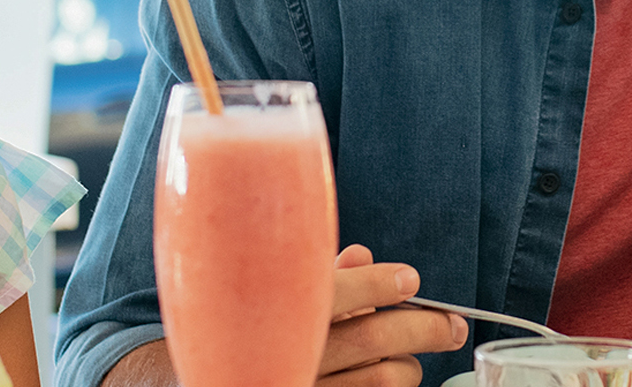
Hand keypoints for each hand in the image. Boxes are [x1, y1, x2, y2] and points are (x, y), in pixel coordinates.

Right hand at [106, 246, 469, 386]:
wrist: (178, 381)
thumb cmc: (232, 327)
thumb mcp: (262, 293)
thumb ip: (316, 279)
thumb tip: (364, 257)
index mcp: (271, 311)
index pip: (337, 293)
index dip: (382, 284)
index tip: (410, 279)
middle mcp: (284, 355)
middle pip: (375, 341)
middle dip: (426, 329)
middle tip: (453, 326)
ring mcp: (294, 384)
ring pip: (381, 380)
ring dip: (409, 367)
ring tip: (417, 357)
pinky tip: (393, 378)